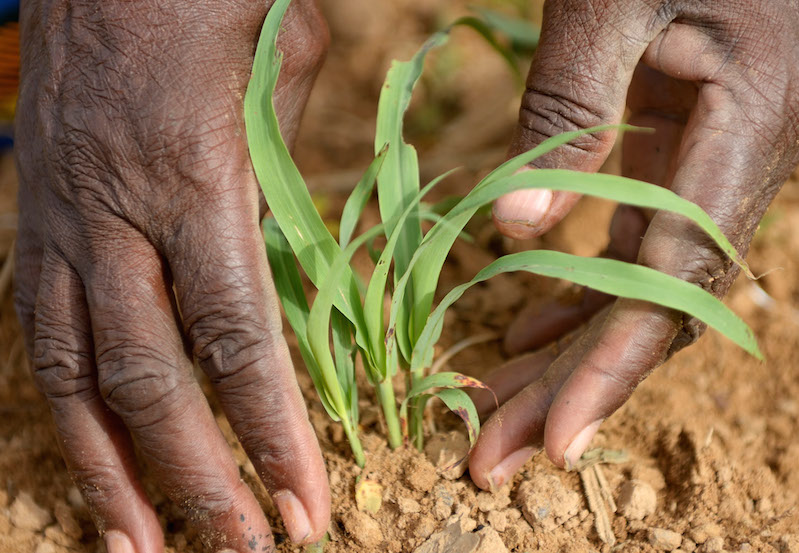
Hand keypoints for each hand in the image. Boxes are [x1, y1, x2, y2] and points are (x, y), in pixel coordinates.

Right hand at [13, 1, 328, 549]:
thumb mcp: (283, 63)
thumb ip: (288, 169)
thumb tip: (289, 252)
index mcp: (193, 182)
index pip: (236, 339)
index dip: (268, 430)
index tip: (302, 502)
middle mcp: (113, 220)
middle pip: (151, 381)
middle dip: (196, 478)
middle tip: (245, 549)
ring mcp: (59, 226)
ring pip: (73, 377)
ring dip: (108, 472)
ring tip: (142, 549)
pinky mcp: (32, 223)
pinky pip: (37, 336)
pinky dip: (62, 410)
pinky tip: (89, 460)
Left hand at [470, 0, 798, 489]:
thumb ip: (569, 106)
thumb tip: (515, 230)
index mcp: (746, 131)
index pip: (672, 282)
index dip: (611, 369)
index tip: (553, 442)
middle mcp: (741, 170)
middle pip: (650, 309)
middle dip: (568, 387)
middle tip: (491, 454)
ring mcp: (712, 170)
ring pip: (638, 289)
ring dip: (565, 352)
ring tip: (495, 407)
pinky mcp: (681, 159)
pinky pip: (634, 250)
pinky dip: (578, 296)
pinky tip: (531, 331)